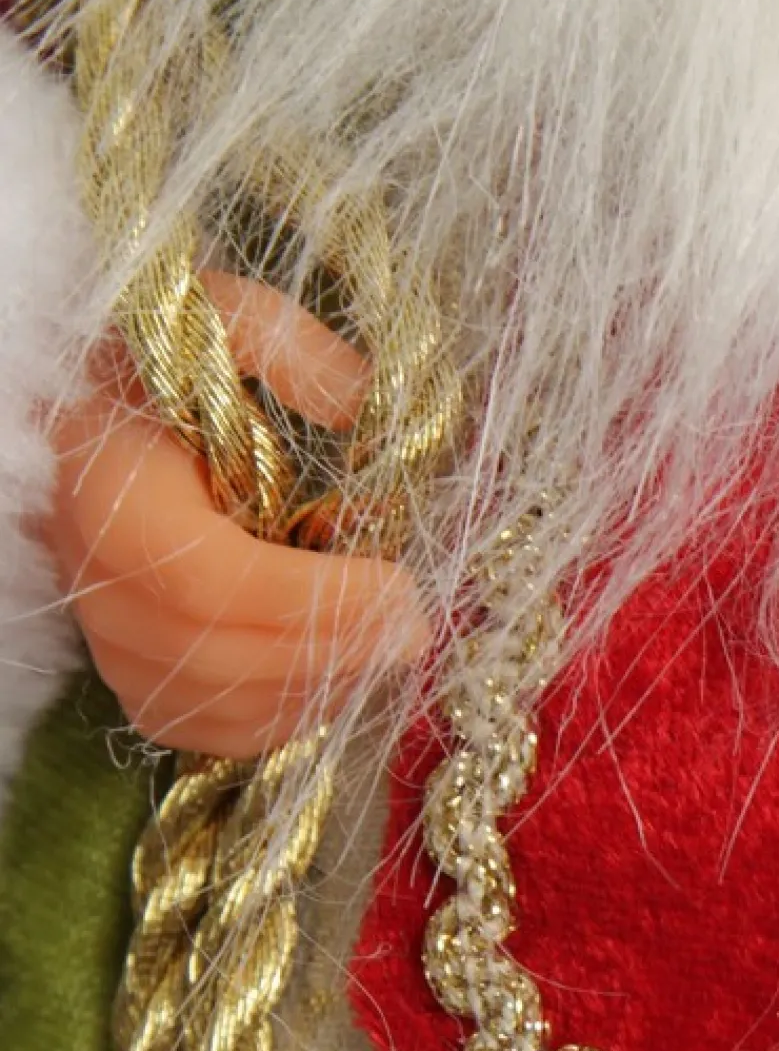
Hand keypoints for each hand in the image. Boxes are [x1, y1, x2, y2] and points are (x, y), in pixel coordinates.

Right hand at [46, 273, 431, 756]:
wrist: (102, 418)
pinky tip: (332, 676)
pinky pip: (208, 731)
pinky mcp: (132, 680)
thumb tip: (364, 403)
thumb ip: (293, 350)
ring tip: (386, 648)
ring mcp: (105, 637)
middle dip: (335, 650)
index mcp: (109, 489)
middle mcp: (91, 574)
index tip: (402, 587)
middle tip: (416, 629)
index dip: (316, 601)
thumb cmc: (173, 367)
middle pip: (221, 656)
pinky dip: (282, 719)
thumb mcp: (226, 319)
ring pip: (219, 704)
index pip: (210, 582)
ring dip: (318, 687)